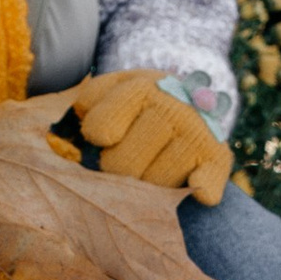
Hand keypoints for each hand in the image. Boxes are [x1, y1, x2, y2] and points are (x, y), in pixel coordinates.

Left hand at [66, 67, 233, 204]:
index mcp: (142, 88)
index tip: (101, 139)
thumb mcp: (110, 91)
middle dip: (114, 169)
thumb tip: (62, 134)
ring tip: (148, 169)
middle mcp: (173, 108)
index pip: (101, 129)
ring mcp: (197, 134)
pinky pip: (206, 183)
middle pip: (123, 165)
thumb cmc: (136, 104)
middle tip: (123, 161)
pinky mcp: (218, 158)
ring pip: (153, 185)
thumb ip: (85, 106)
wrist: (189, 98)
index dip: (95, 139)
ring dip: (143, 188)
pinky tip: (195, 190)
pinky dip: (201, 190)